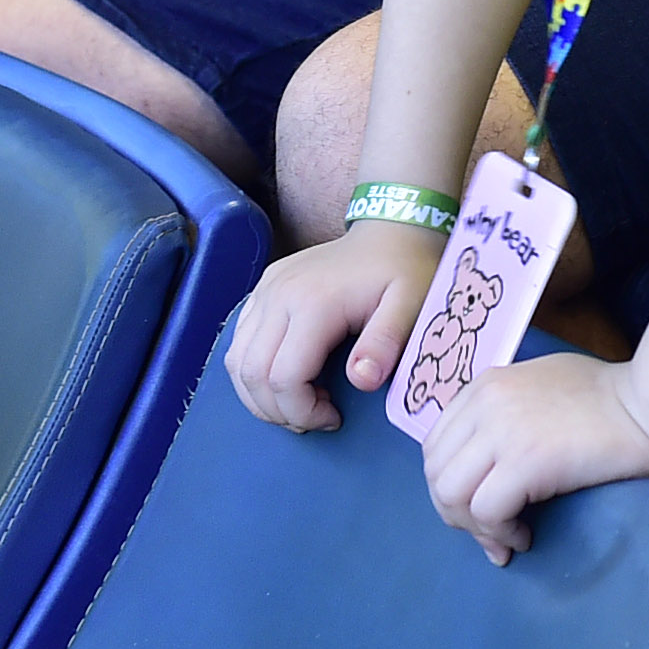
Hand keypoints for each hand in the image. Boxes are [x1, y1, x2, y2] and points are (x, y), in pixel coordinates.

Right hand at [224, 222, 440, 433]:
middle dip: (278, 411)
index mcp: (313, 302)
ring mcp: (266, 290)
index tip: (334, 417)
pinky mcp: (263, 289)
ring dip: (260, 395)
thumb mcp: (412, 306)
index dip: (303, 412)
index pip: (283, 378)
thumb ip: (387, 343)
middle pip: (252, 374)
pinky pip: (240, 342)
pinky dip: (254, 372)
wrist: (390, 231)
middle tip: (315, 417)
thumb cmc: (405, 272)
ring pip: (236, 361)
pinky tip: (289, 377)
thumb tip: (361, 381)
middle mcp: (278, 295)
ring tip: (300, 402)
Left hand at [420, 353, 648, 563]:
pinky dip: (499, 532)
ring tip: (507, 536)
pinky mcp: (525, 461)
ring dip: (474, 526)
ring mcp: (502, 431)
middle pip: (435, 471)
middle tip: (491, 533)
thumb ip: (507, 412)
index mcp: (486, 385)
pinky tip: (525, 534)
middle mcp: (485, 403)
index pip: (437, 445)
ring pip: (449, 493)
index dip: (452, 485)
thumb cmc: (612, 397)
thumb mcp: (543, 386)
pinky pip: (485, 511)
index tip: (481, 511)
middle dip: (456, 513)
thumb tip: (488, 468)